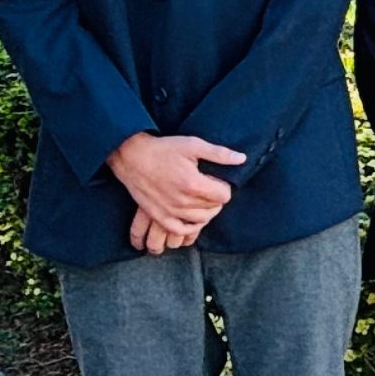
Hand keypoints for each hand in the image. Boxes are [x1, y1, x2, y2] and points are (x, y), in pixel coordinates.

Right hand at [111, 134, 243, 251]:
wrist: (132, 156)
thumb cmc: (163, 149)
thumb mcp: (193, 145)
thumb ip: (219, 153)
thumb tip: (242, 159)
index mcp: (193, 184)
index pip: (224, 196)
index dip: (224, 187)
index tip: (217, 181)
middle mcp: (182, 202)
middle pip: (213, 209)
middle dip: (215, 199)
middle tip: (209, 188)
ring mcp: (169, 211)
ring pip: (200, 221)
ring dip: (206, 212)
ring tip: (202, 200)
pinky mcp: (158, 216)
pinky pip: (179, 231)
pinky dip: (190, 228)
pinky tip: (193, 218)